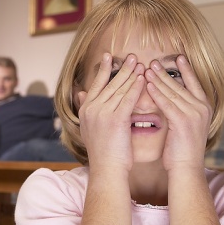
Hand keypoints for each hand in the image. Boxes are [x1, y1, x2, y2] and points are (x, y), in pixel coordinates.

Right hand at [78, 53, 144, 171]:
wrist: (106, 169)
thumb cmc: (102, 152)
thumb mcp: (88, 127)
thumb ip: (85, 108)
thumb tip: (80, 93)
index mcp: (85, 110)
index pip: (95, 85)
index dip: (103, 69)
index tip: (108, 56)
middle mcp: (92, 109)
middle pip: (108, 83)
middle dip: (121, 68)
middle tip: (130, 55)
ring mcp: (102, 113)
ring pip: (119, 89)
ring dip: (130, 74)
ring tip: (139, 63)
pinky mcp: (115, 119)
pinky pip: (128, 99)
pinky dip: (136, 87)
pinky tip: (143, 79)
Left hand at [145, 55, 211, 170]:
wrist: (185, 168)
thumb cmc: (180, 150)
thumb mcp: (183, 126)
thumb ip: (180, 111)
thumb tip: (168, 100)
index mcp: (203, 107)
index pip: (194, 83)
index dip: (185, 70)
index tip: (177, 57)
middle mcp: (201, 108)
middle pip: (180, 85)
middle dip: (165, 73)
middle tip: (154, 61)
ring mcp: (194, 114)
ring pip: (173, 92)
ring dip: (158, 79)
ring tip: (147, 68)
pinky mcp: (183, 121)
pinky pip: (167, 103)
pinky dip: (157, 93)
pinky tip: (147, 85)